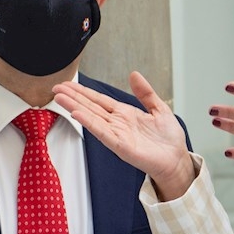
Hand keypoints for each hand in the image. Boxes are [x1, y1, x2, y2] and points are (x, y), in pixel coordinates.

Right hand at [53, 72, 194, 199]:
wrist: (177, 159)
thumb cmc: (168, 139)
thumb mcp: (159, 109)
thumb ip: (145, 93)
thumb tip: (135, 75)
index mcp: (125, 114)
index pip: (99, 100)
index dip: (83, 92)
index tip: (68, 84)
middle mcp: (117, 123)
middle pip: (90, 107)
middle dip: (73, 97)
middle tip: (56, 87)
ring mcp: (117, 134)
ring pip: (92, 118)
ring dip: (75, 107)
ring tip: (60, 97)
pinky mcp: (121, 146)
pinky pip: (102, 132)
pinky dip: (90, 123)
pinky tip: (78, 114)